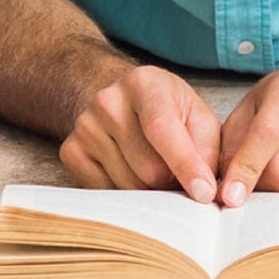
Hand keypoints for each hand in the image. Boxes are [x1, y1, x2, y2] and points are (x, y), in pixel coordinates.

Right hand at [61, 65, 221, 201]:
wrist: (122, 103)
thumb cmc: (169, 112)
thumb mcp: (198, 117)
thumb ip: (208, 150)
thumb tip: (207, 192)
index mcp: (144, 83)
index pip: (162, 130)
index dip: (186, 165)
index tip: (205, 194)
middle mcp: (108, 102)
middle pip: (148, 169)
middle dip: (172, 182)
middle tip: (178, 175)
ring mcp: (85, 127)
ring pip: (129, 187)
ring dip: (150, 191)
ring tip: (155, 171)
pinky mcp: (71, 151)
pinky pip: (106, 194)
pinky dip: (126, 195)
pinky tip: (131, 174)